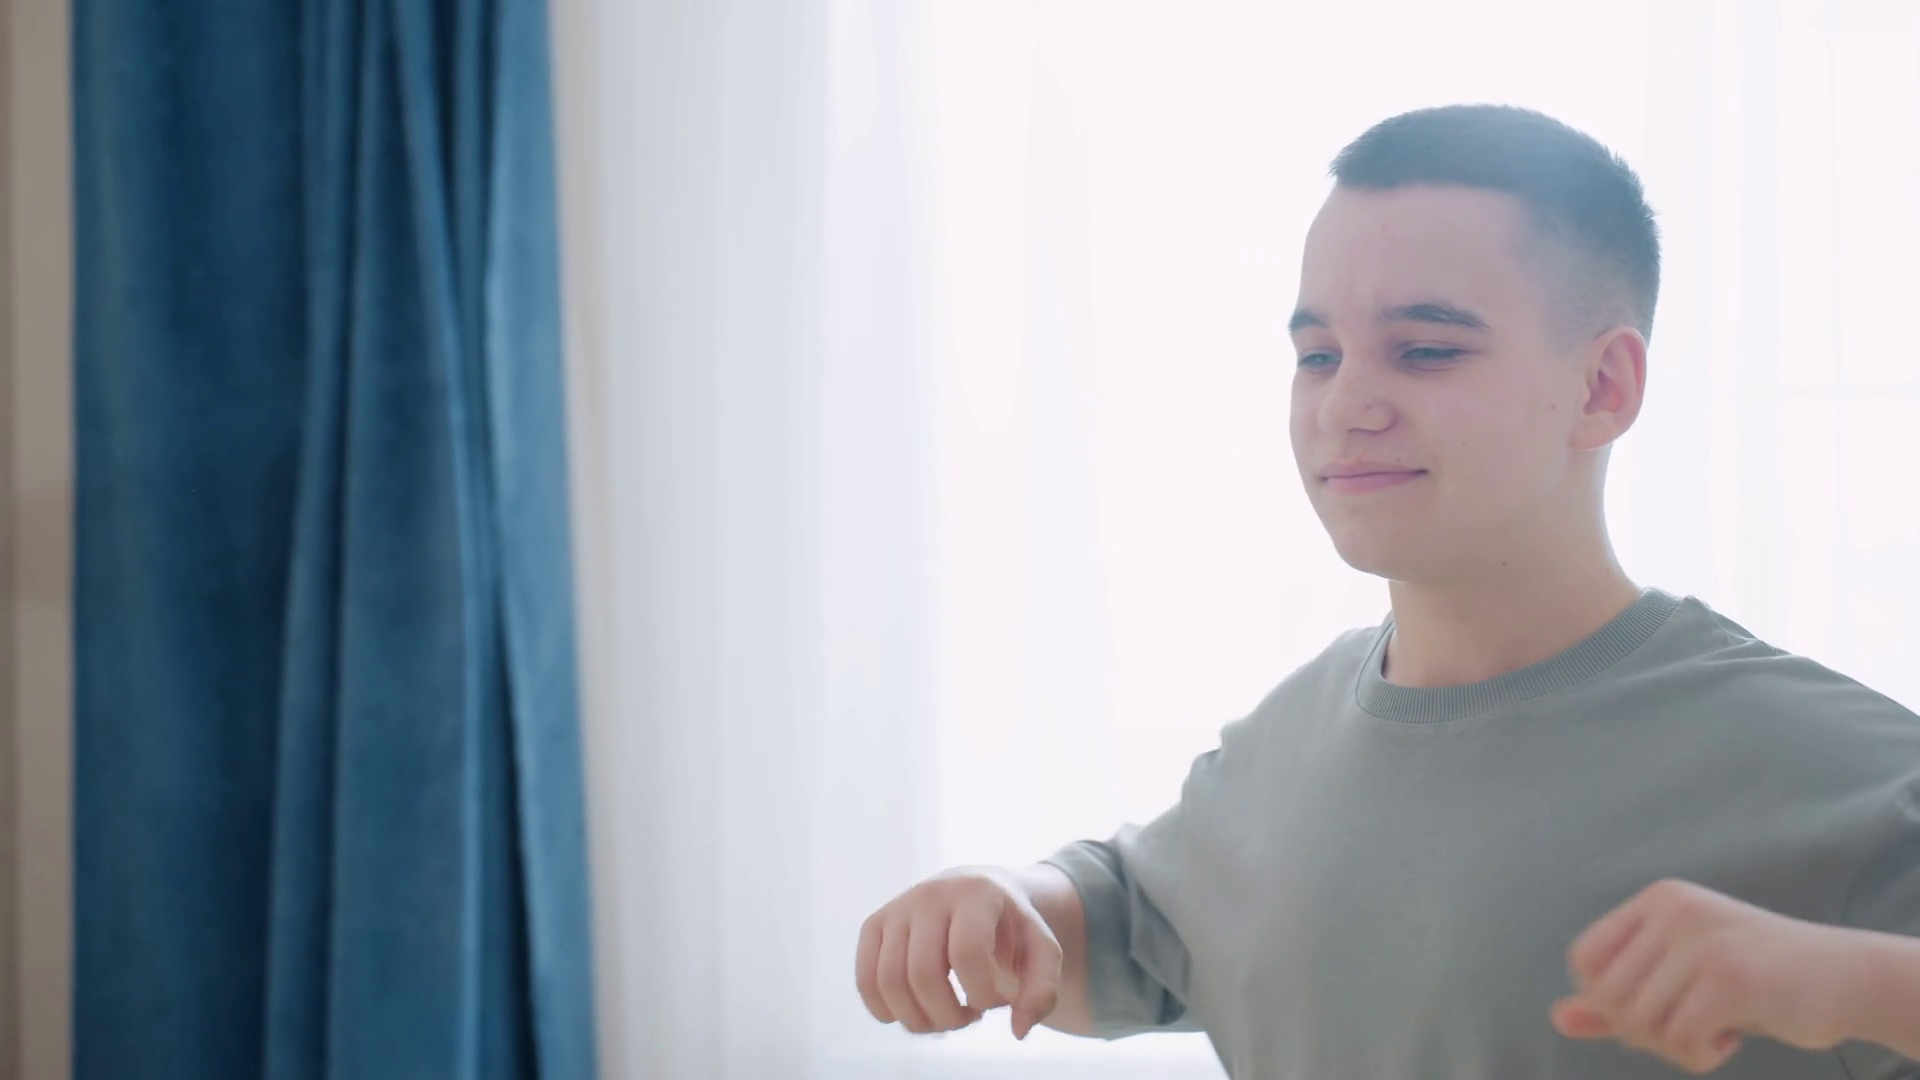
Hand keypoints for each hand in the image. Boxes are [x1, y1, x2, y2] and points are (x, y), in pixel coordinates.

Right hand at [855, 866, 1063, 1038]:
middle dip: (949, 1016)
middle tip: (972, 1017)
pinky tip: (917, 1013)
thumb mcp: (1042, 950)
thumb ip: (1043, 990)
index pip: (967, 953)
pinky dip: (886, 1011)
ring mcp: (897, 909)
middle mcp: (929, 895)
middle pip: (923, 974)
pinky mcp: (874, 926)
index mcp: (974, 893)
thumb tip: (1018, 1029)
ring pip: (889, 983)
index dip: (984, 993)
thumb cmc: (1012, 927)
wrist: (978, 889)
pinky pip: (866, 981)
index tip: (1001, 1000)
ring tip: (947, 1017)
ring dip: (920, 1020)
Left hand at [1552, 879, 1854, 1073]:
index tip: (1648, 1010)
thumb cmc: (1755, 978)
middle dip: (1641, 1030)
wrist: (1844, 976)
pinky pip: (1680, 1040)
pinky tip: (1730, 1037)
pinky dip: (1699, 1055)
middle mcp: (1673, 910)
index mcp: (1656, 901)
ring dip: (1673, 1044)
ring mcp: (1702, 940)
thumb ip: (1618, 998)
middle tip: (1687, 1027)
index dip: (1603, 1000)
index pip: (1583, 959)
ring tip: (1712, 1028)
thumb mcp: (1679, 977)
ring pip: (1640, 1022)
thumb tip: (1558, 1018)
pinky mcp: (1731, 978)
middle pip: (1608, 997)